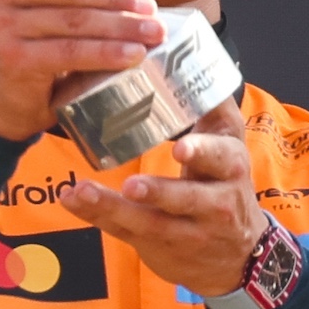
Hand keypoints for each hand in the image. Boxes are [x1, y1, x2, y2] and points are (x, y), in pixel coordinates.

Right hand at [0, 0, 163, 139]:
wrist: (12, 95)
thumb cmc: (38, 37)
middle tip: (152, 10)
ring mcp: (3, 26)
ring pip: (74, 20)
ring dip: (120, 27)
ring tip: (153, 34)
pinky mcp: (15, 58)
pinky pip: (70, 51)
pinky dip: (106, 53)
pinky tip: (132, 55)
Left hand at [59, 99, 265, 297]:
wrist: (237, 255)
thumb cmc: (224, 185)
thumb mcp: (229, 147)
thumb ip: (212, 109)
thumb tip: (196, 54)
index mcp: (230, 167)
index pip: (221, 159)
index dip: (203, 153)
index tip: (181, 146)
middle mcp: (215, 203)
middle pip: (187, 198)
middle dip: (160, 192)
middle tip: (133, 185)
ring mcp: (187, 231)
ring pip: (151, 222)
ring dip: (114, 208)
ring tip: (84, 191)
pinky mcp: (159, 246)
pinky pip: (124, 231)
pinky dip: (95, 215)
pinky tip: (71, 200)